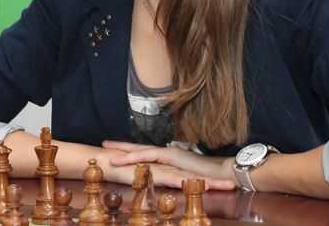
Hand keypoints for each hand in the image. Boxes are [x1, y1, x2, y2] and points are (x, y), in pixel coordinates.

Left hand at [102, 140, 235, 190]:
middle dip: (122, 146)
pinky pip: (148, 156)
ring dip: (124, 152)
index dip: (133, 152)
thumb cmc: (209, 178)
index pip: (147, 154)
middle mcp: (167, 153)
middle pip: (140, 148)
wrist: (222, 172)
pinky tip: (122, 159)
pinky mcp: (171, 157)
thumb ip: (177, 179)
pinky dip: (134, 157)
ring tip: (108, 152)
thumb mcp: (188, 180)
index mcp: (170, 158)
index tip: (118, 151)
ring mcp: (169, 154)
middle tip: (106, 144)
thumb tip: (168, 183)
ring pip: (141, 151)